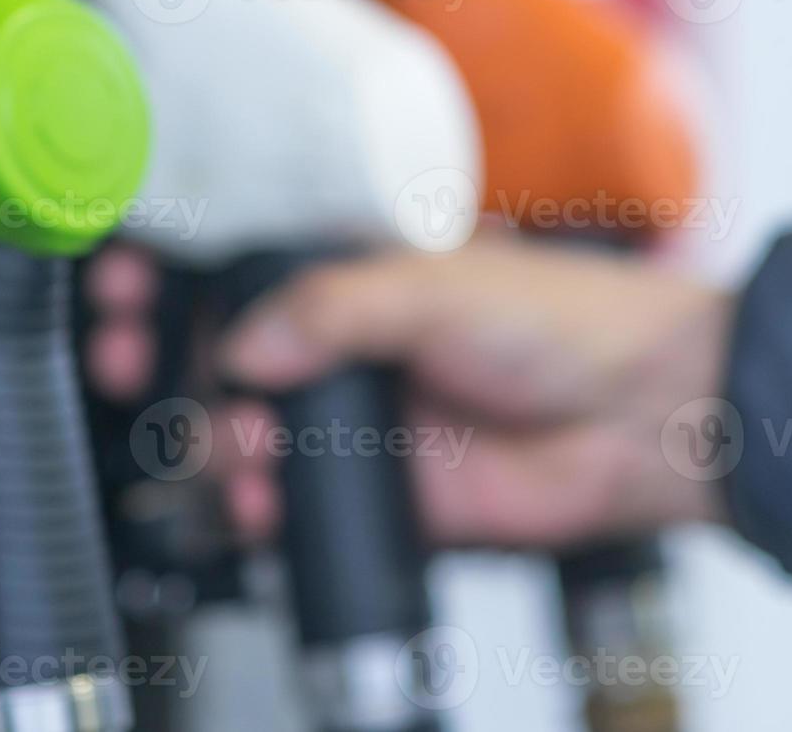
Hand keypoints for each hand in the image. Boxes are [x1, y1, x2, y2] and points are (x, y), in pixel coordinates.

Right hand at [218, 232, 734, 549]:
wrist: (648, 414)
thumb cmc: (570, 321)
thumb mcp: (434, 284)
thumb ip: (328, 309)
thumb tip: (241, 345)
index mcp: (362, 282)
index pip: (251, 282)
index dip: (194, 293)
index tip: (143, 300)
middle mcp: (358, 352)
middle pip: (241, 367)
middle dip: (192, 379)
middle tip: (171, 384)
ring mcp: (372, 424)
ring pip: (261, 440)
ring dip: (227, 448)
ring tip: (244, 447)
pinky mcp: (392, 493)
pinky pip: (307, 507)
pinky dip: (269, 510)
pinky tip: (266, 499)